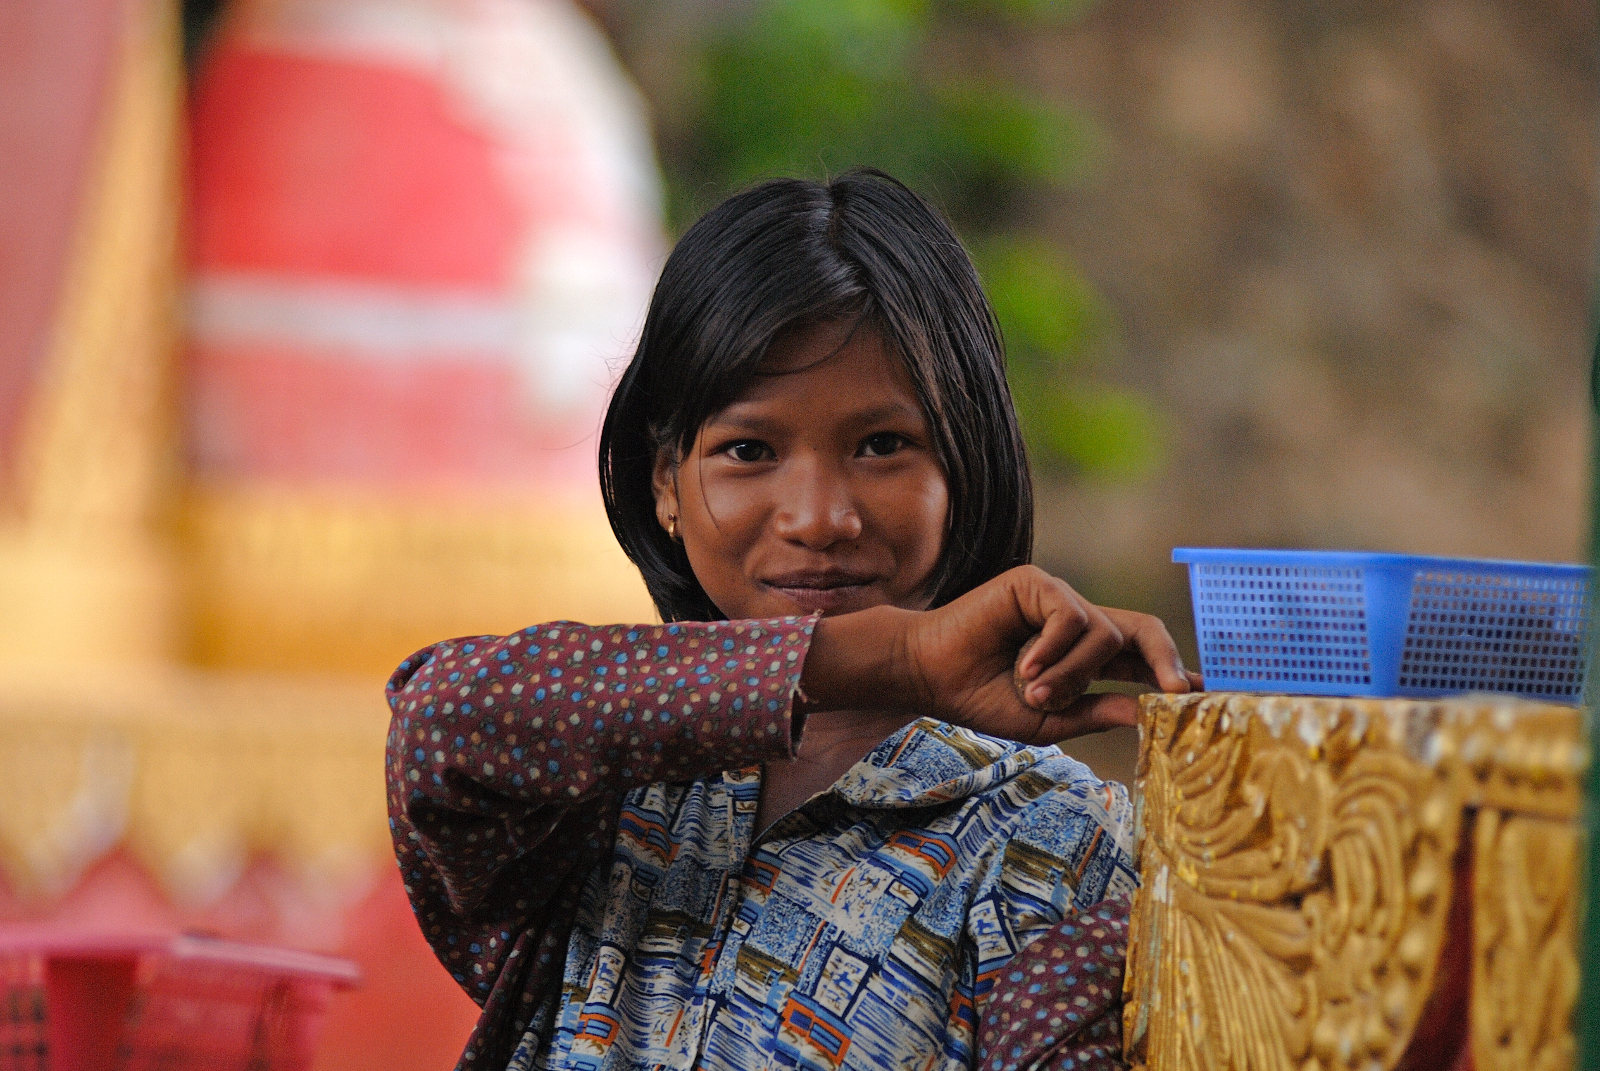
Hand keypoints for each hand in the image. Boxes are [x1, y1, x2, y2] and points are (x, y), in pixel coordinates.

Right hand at [804, 565, 1199, 745]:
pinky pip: (1073, 617)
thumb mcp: (1049, 717)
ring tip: (1033, 690)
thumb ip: (1098, 711)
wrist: (930, 676)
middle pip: (1144, 628)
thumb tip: (1149, 711)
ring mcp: (1059, 600)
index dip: (1172, 673)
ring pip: (1104, 633)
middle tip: (1176, 690)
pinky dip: (1053, 650)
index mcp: (1085, 657)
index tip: (1203, 694)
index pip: (1141, 659)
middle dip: (1166, 659)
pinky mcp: (1037, 583)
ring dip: (1074, 672)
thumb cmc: (982, 697)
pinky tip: (1023, 666)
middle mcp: (1078, 623)